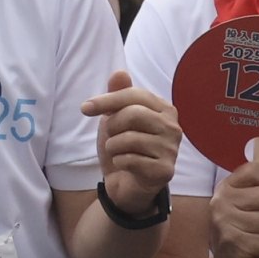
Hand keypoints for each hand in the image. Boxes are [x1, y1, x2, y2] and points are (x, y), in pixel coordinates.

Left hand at [81, 71, 178, 202]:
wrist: (127, 184)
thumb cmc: (124, 147)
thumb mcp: (116, 118)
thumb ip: (119, 95)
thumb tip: (119, 72)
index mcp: (164, 109)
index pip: (134, 95)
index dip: (107, 100)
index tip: (85, 108)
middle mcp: (173, 127)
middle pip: (133, 114)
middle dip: (112, 126)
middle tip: (110, 137)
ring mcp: (171, 150)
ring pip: (129, 138)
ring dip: (113, 146)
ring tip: (118, 152)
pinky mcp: (165, 171)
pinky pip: (129, 160)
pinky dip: (118, 162)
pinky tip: (124, 165)